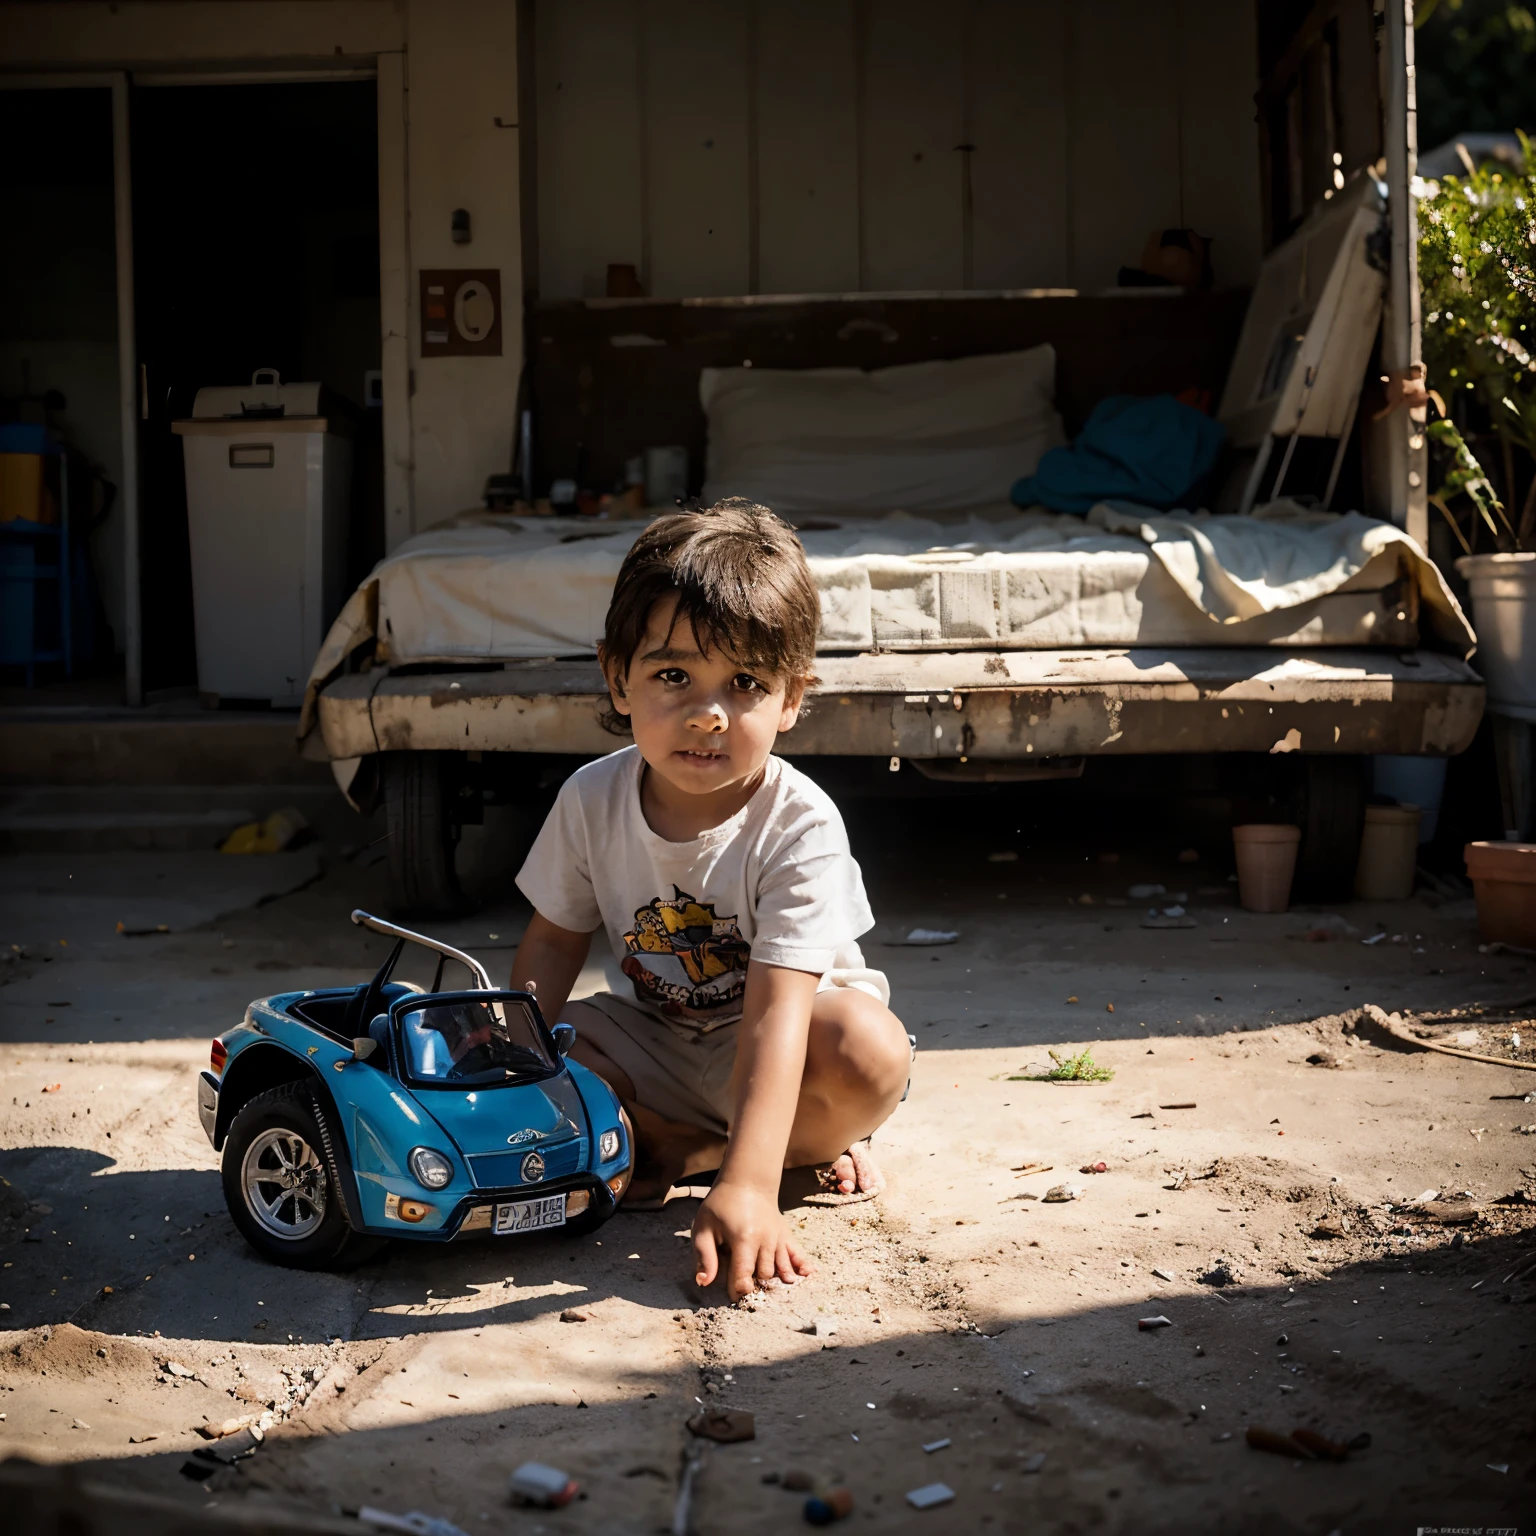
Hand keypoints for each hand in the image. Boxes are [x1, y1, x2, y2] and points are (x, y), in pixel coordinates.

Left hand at [692, 1182, 811, 1301]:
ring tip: (777, 1294)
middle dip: (756, 1285)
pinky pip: (797, 1252)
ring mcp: (778, 1236)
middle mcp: (765, 1239)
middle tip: (749, 1290)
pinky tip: (807, 1275)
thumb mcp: (703, 1227)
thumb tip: (704, 1282)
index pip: (743, 1275)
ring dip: (777, 1281)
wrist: (747, 1181)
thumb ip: (704, 1256)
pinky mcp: (785, 1234)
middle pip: (764, 1274)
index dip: (737, 1290)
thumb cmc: (721, 1205)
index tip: (733, 1297)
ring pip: (780, 1268)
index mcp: (744, 1238)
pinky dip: (802, 1265)